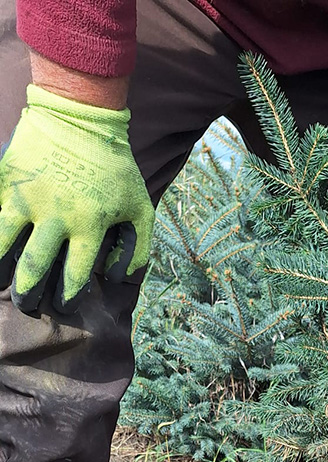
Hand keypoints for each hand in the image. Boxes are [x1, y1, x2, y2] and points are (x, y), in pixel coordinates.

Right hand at [0, 85, 153, 313]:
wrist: (80, 116)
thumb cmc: (115, 166)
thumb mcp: (140, 207)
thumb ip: (139, 246)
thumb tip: (117, 278)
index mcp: (88, 227)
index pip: (74, 276)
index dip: (68, 298)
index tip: (63, 306)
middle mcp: (55, 217)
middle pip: (34, 268)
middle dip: (29, 294)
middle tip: (26, 306)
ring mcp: (27, 197)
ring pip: (3, 243)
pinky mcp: (7, 180)